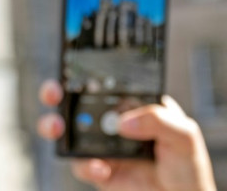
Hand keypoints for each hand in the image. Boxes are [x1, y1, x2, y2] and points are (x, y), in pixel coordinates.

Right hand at [37, 80, 215, 190]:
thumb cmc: (186, 164)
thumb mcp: (184, 135)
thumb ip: (158, 120)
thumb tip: (124, 121)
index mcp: (129, 104)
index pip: (103, 83)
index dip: (82, 73)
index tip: (71, 70)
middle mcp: (110, 122)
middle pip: (74, 101)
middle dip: (55, 92)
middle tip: (54, 92)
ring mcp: (100, 146)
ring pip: (66, 131)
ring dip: (53, 125)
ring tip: (56, 127)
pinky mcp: (98, 170)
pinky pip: (80, 165)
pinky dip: (86, 165)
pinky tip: (101, 167)